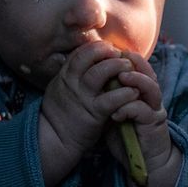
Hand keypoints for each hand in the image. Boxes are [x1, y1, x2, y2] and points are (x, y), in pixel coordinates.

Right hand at [36, 41, 141, 186]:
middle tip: (120, 54)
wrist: (54, 139)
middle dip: (107, 51)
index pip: (80, 52)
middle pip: (90, 56)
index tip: (108, 48)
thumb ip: (72, 76)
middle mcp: (72, 83)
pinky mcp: (94, 113)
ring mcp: (83, 97)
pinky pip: (112, 98)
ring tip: (129, 67)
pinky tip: (133, 91)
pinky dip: (125, 92)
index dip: (96, 47)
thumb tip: (89, 63)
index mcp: (65, 76)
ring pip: (101, 72)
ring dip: (118, 66)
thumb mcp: (59, 89)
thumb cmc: (61, 114)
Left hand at [101, 51, 181, 186]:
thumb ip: (107, 95)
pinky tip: (115, 113)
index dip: (126, 57)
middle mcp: (151, 97)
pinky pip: (142, 111)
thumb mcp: (113, 110)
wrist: (145, 161)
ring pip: (151, 88)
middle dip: (134, 62)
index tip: (108, 50)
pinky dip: (128, 108)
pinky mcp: (153, 125)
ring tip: (122, 78)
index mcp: (141, 91)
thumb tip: (86, 77)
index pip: (138, 67)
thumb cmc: (126, 134)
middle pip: (148, 72)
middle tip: (118, 56)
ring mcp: (154, 110)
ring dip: (136, 80)